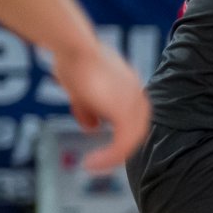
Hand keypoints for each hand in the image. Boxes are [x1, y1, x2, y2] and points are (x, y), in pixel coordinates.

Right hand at [55, 44, 148, 172]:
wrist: (75, 48)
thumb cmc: (74, 61)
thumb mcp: (81, 90)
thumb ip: (89, 108)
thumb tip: (92, 128)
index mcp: (130, 89)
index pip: (133, 119)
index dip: (121, 134)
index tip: (106, 146)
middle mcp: (137, 95)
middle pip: (136, 130)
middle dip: (119, 147)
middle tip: (100, 159)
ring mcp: (134, 103)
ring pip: (131, 139)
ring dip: (112, 156)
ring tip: (93, 165)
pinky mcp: (125, 112)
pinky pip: (123, 144)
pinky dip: (109, 157)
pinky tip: (92, 163)